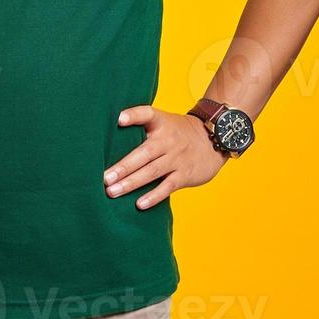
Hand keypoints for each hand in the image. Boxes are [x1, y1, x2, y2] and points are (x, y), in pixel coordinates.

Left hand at [102, 105, 227, 209]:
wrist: (213, 139)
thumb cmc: (177, 131)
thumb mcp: (162, 120)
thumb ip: (140, 122)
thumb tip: (110, 127)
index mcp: (160, 123)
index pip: (146, 114)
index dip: (133, 115)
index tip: (118, 120)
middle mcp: (168, 140)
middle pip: (143, 153)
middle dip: (123, 167)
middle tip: (104, 178)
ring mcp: (177, 158)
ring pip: (152, 172)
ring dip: (131, 183)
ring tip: (112, 191)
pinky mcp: (184, 174)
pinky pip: (167, 186)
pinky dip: (154, 196)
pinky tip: (139, 204)